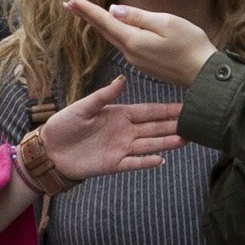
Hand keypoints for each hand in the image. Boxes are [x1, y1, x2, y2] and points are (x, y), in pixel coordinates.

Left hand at [39, 69, 188, 179]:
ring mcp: (120, 148)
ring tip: (184, 140)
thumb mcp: (83, 107)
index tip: (185, 107)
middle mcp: (124, 131)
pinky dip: (146, 162)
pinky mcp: (113, 164)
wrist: (50, 150)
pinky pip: (133, 163)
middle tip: (194, 124)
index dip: (166, 109)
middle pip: (154, 128)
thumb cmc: (64, 125)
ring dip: (166, 143)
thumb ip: (104, 95)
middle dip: (173, 126)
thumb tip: (122, 79)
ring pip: (148, 145)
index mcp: (119, 114)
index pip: (148, 111)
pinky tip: (161, 160)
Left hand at [69, 1, 208, 92]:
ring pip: (115, 38)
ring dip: (100, 25)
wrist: (204, 75)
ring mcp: (137, 61)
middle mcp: (131, 53)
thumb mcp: (167, 22)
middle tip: (69, 4)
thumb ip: (138, 17)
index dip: (88, 10)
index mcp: (134, 41)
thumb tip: (114, 10)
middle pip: (105, 31)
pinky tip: (114, 28)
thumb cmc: (191, 45)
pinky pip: (126, 45)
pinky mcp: (145, 65)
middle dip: (87, 16)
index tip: (71, 1)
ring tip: (87, 13)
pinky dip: (115, 34)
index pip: (105, 21)